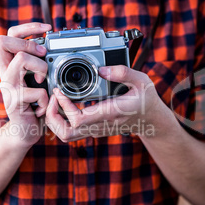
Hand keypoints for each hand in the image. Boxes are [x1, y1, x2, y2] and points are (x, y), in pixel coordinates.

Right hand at [0, 23, 51, 146]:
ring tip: (44, 83)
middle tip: (43, 56)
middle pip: (3, 41)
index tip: (47, 28)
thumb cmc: (35, 104)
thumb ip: (39, 65)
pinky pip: (38, 91)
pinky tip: (43, 107)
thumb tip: (52, 48)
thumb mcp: (37, 80)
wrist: (26, 131)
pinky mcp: (14, 102)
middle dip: (29, 44)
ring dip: (41, 68)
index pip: (8, 35)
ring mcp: (8, 87)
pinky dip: (47, 100)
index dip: (27, 27)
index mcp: (10, 65)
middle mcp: (5, 73)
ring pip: (22, 59)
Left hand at [45, 65, 162, 141]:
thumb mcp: (141, 80)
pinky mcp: (94, 130)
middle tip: (53, 99)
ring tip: (55, 102)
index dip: (64, 107)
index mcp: (111, 112)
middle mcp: (101, 124)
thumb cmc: (146, 99)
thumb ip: (122, 73)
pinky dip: (61, 121)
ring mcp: (96, 129)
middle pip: (67, 133)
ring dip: (55, 121)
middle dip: (53, 117)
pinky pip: (72, 131)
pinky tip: (63, 105)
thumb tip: (102, 69)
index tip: (60, 91)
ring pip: (67, 136)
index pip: (79, 119)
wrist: (152, 120)